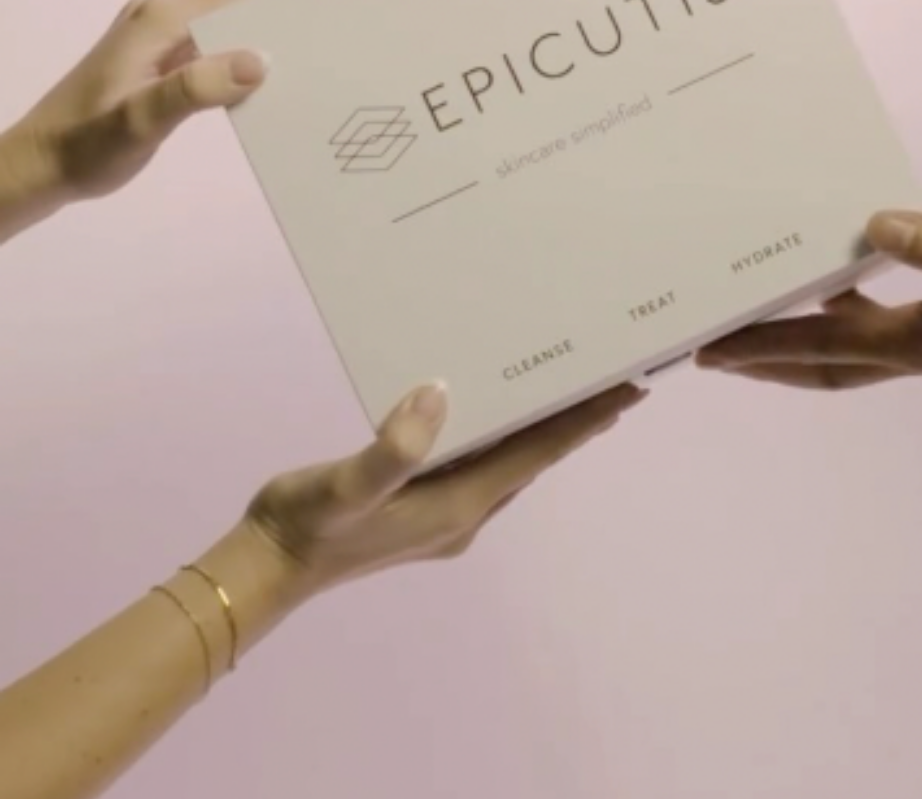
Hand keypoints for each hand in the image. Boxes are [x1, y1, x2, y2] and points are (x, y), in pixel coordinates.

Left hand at [0, 0, 341, 240]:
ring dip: (287, 12)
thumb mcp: (137, 121)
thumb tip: (261, 61)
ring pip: (241, 16)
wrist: (43, 164)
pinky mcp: (172, 60)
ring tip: (339, 15)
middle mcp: (168, 17)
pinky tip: (291, 57)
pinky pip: (229, 41)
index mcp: (163, 19)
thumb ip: (193, 89)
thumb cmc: (86, 145)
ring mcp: (169, 37)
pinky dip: (264, 41)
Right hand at [242, 382, 646, 595]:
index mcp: (460, 505)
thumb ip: (393, 448)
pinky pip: (482, 466)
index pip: (537, 456)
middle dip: (574, 424)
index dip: (582, 424)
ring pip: (511, 465)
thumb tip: (440, 393)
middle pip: (534, 461)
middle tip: (611, 381)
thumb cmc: (307, 524)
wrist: (269, 565)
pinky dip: (505, 439)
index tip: (627, 392)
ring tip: (568, 393)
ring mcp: (447, 516)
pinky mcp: (424, 510)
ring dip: (542, 432)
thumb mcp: (347, 487)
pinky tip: (497, 419)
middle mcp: (466, 514)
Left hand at [699, 211, 921, 389]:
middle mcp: (916, 351)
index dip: (762, 350)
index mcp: (916, 343)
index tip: (710, 353)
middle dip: (767, 361)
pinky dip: (851, 307)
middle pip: (823, 364)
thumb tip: (871, 224)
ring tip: (761, 317)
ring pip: (850, 345)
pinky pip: (882, 320)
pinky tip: (844, 276)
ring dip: (804, 336)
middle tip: (716, 354)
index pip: (819, 347)